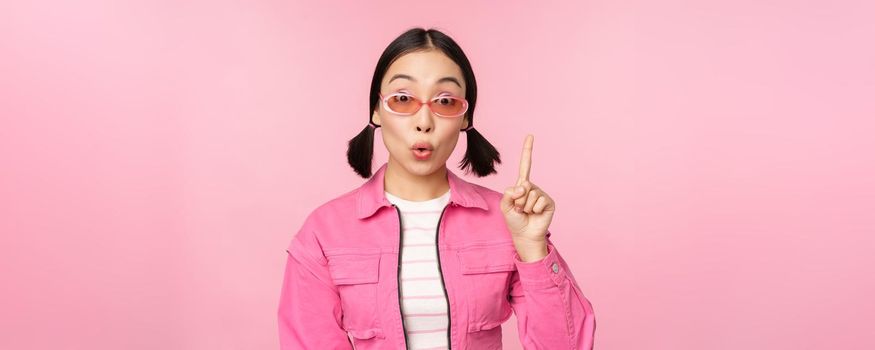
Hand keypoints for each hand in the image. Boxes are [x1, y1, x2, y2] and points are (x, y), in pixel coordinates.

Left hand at [500, 135, 554, 258]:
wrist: (525, 235)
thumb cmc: (514, 220)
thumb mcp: (505, 206)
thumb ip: (509, 194)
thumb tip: (523, 186)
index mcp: (522, 185)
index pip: (526, 165)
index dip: (527, 150)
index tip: (530, 136)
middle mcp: (533, 187)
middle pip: (523, 185)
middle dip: (518, 200)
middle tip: (519, 209)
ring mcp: (541, 194)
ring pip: (531, 194)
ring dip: (525, 206)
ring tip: (526, 213)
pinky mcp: (549, 202)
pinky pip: (539, 201)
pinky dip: (534, 209)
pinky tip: (535, 214)